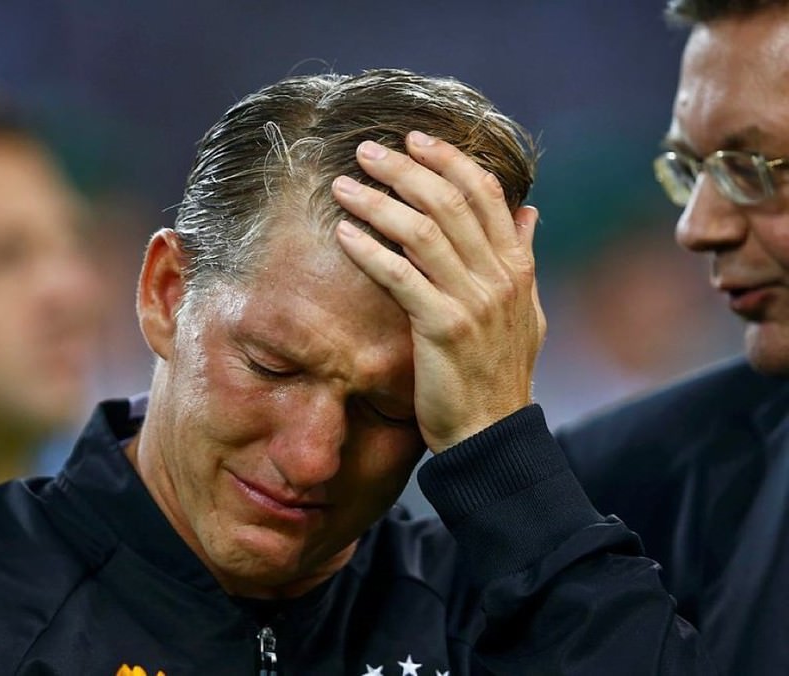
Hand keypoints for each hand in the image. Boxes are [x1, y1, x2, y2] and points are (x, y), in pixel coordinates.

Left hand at [332, 132, 544, 449]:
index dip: (449, 159)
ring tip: (343, 185)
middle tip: (366, 150)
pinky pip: (400, 276)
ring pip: (421, 230)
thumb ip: (522, 258)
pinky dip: (370, 249)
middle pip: (449, 200)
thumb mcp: (525, 310)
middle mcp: (498, 276)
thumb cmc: (499, 370)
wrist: (491, 431)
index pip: (485, 192)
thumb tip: (529, 212)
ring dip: (378, 201)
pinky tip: (344, 233)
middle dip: (405, 168)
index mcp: (516, 266)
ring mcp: (472, 301)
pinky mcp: (443, 328)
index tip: (415, 138)